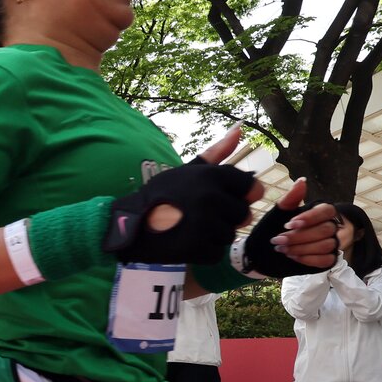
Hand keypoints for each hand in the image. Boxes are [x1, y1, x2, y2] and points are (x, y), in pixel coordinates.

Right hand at [105, 128, 257, 263]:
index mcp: (211, 176)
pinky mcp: (197, 248)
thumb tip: (240, 128)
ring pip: (229, 235)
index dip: (242, 196)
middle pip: (243, 214)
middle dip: (227, 218)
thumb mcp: (187, 170)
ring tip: (191, 229)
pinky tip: (186, 242)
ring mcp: (204, 224)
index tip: (226, 199)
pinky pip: (216, 253)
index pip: (252, 188)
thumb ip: (217, 152)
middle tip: (202, 216)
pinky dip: (203, 252)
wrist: (130, 225)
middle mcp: (210, 198)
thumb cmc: (161, 195)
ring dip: (214, 236)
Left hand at [240, 179, 338, 276]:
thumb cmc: (271, 228)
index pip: (326, 211)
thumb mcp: (277, 213)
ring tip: (282, 248)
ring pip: (326, 245)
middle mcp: (328, 226)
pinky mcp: (327, 259)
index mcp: (318, 212)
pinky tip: (293, 256)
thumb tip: (302, 180)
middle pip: (326, 230)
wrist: (260, 251)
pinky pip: (326, 260)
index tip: (289, 224)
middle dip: (300, 236)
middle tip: (279, 239)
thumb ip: (290, 198)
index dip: (309, 218)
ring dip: (302, 248)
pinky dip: (309, 259)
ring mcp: (330, 243)